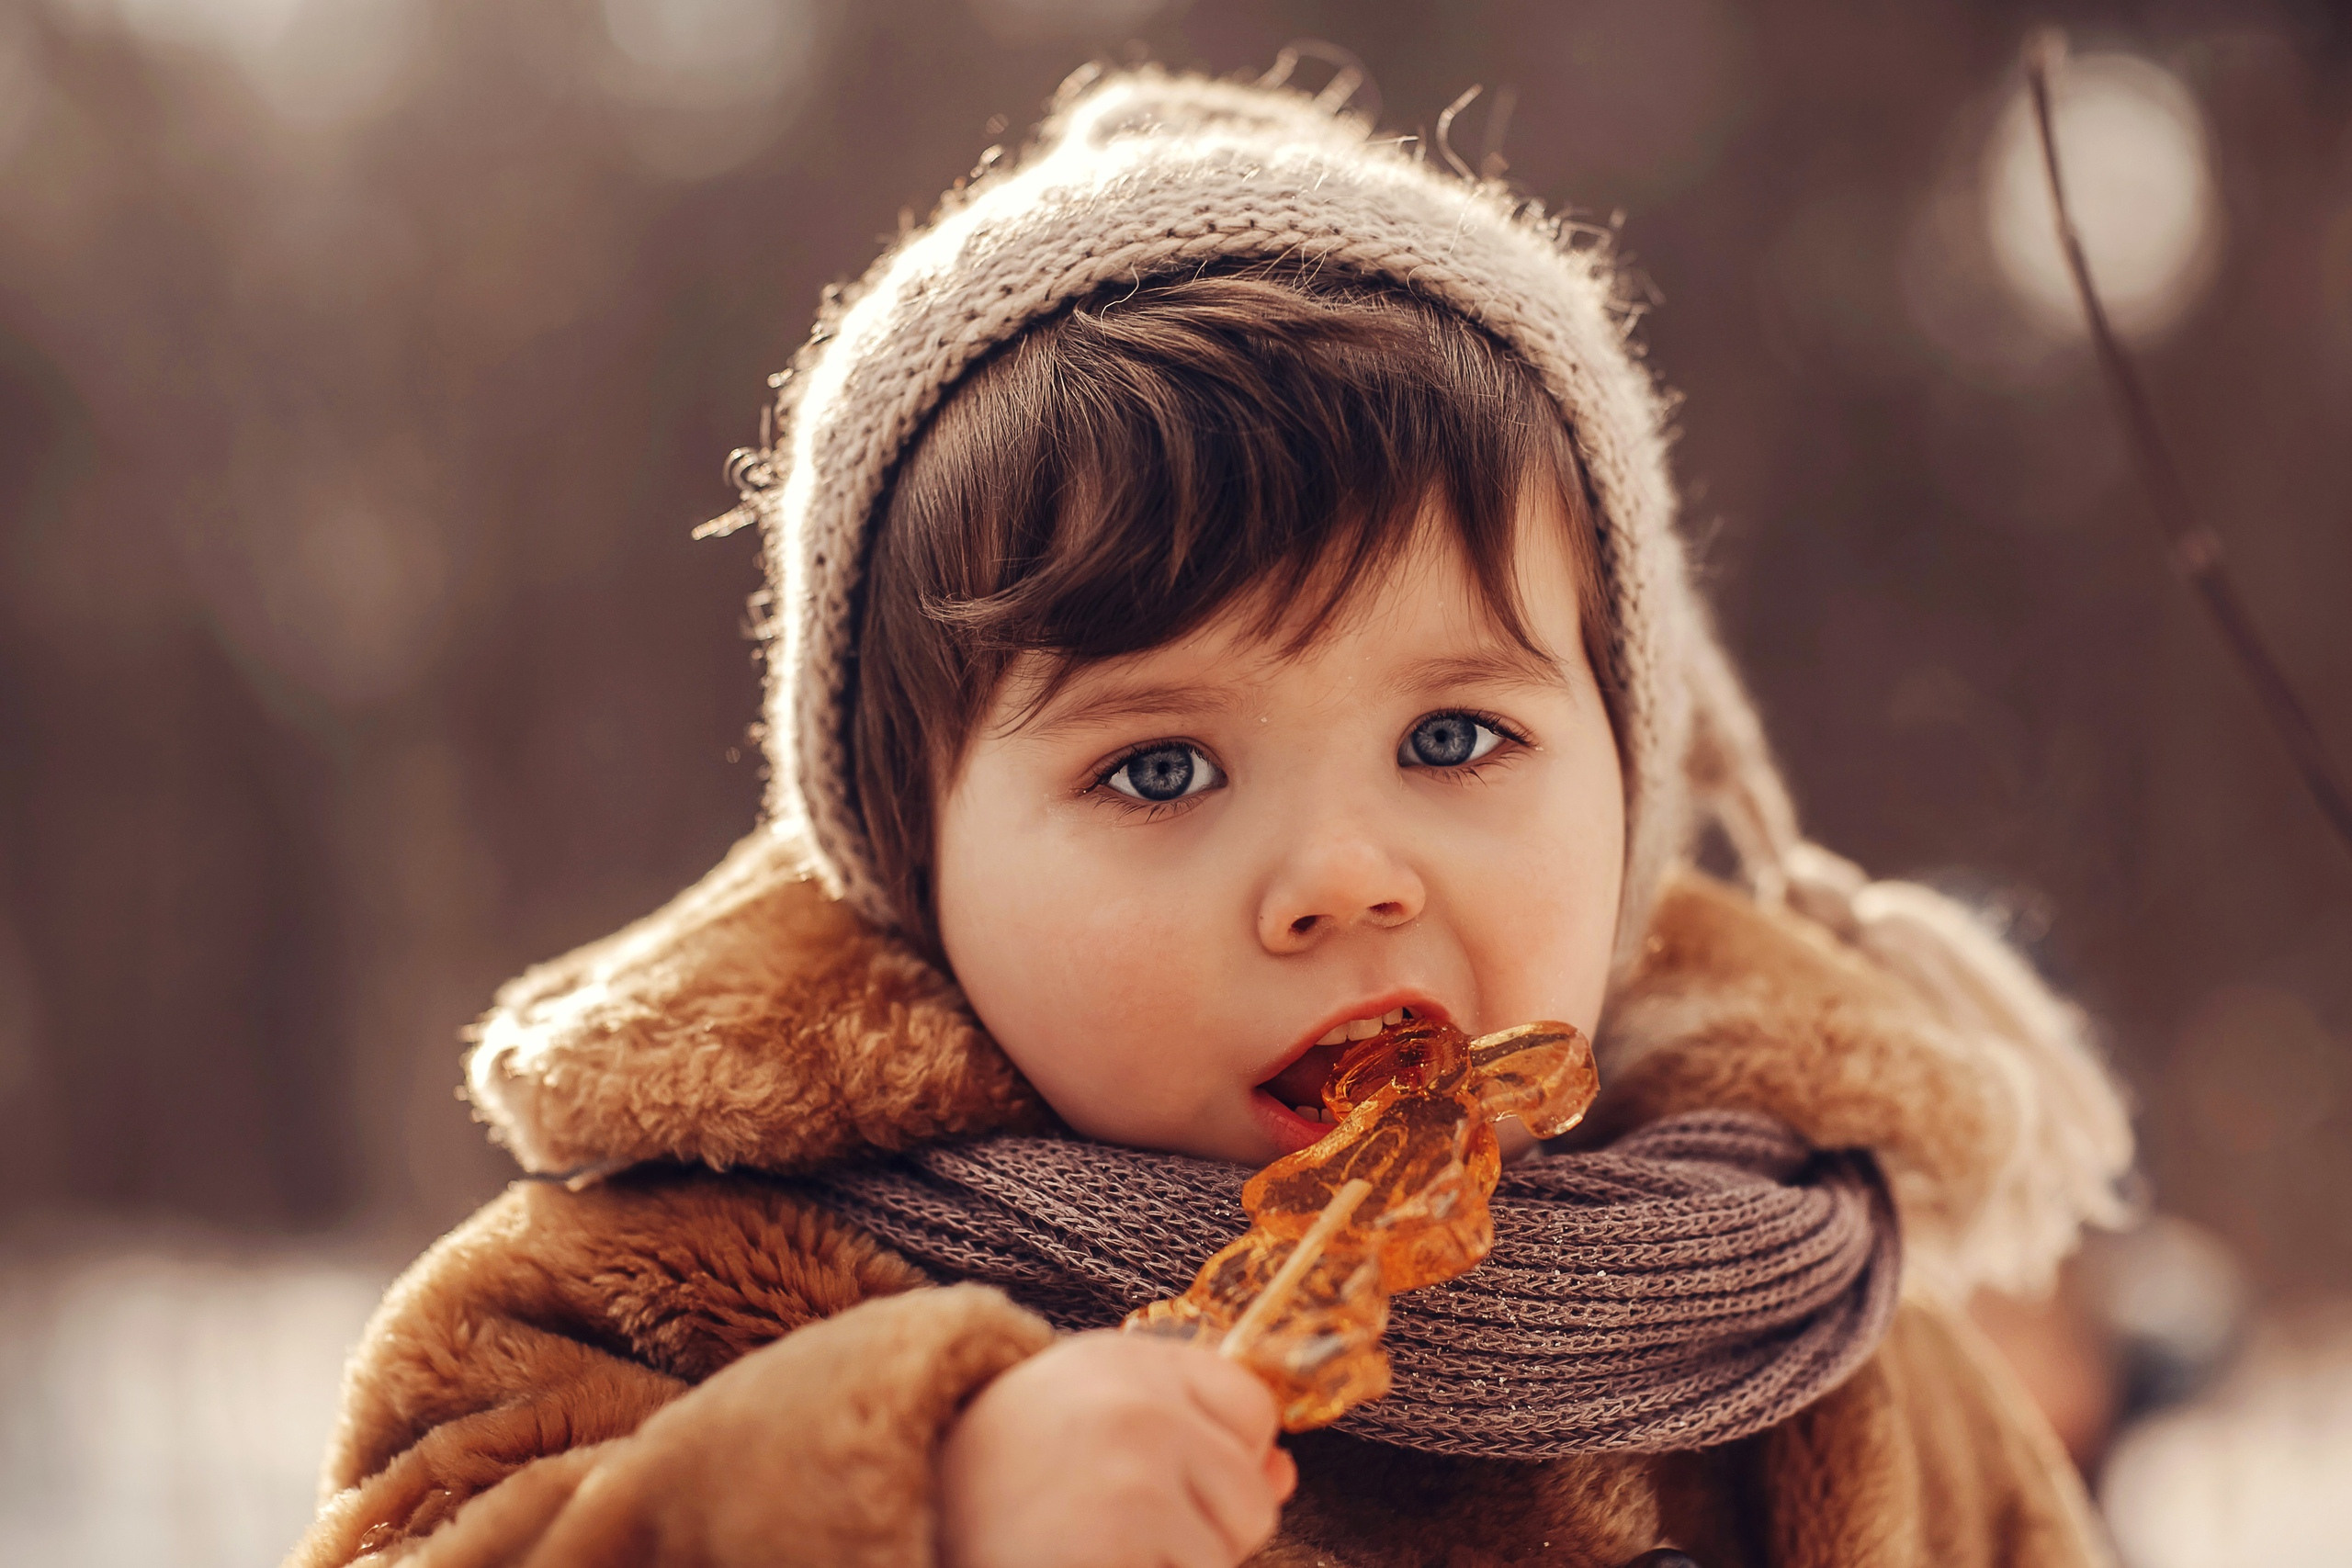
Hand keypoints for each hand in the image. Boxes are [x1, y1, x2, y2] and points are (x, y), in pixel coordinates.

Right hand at [937, 1330, 1296, 1567]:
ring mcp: (1134, 1473)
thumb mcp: (1088, 1436)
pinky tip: (1084, 1566)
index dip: (1217, 1459)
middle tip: (1103, 1528)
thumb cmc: (999, 1491)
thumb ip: (1191, 1439)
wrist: (895, 1521)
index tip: (1147, 1480)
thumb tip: (1284, 1473)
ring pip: (1229, 1552)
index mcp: (1125, 1360)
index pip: (1251, 1404)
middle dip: (1200, 1531)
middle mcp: (1136, 1401)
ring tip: (1089, 1551)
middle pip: (1253, 1492)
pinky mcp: (1128, 1536)